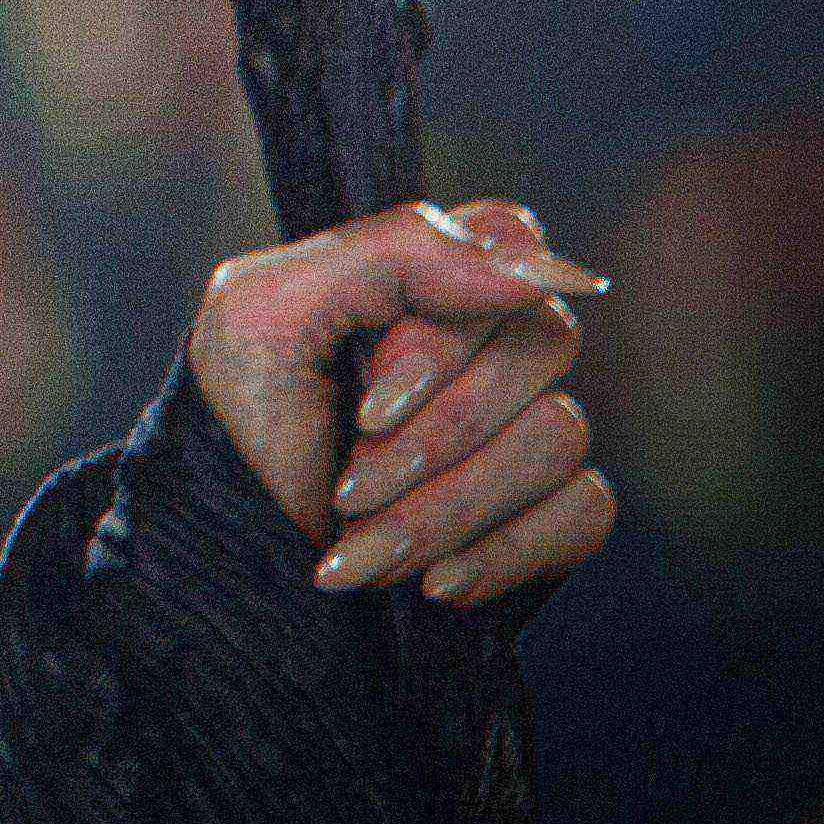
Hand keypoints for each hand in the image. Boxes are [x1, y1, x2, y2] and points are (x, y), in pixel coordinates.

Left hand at [187, 196, 616, 607]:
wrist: (238, 552)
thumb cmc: (241, 422)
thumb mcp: (266, 312)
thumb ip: (392, 252)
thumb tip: (538, 265)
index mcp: (427, 276)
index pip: (508, 241)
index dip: (445, 334)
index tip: (367, 406)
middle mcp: (492, 343)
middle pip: (542, 344)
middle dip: (430, 435)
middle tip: (347, 484)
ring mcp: (530, 424)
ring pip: (557, 435)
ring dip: (442, 506)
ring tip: (362, 538)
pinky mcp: (555, 507)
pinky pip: (584, 510)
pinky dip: (499, 553)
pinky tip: (433, 581)